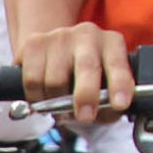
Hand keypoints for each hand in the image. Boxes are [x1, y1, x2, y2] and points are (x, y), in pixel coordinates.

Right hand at [16, 24, 135, 123]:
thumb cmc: (86, 77)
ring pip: (55, 80)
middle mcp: (87, 35)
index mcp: (112, 44)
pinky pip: (32, 80)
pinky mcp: (34, 43)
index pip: (117, 64)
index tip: (120, 104)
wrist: (56, 53)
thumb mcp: (105, 89)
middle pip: (86, 67)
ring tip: (60, 105)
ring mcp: (59, 36)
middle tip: (85, 117)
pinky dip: (37, 97)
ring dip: (56, 103)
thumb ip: (110, 105)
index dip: (120, 85)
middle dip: (86, 96)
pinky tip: (44, 96)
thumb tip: (106, 114)